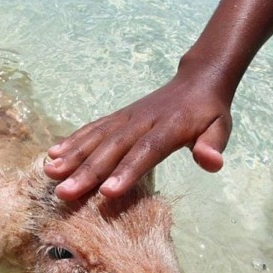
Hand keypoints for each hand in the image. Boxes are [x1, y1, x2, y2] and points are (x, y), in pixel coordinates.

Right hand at [44, 73, 232, 200]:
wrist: (196, 80)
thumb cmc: (208, 112)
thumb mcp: (221, 127)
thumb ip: (213, 145)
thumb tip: (212, 163)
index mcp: (169, 127)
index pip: (145, 151)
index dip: (126, 171)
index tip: (106, 192)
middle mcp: (141, 121)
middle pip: (111, 148)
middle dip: (87, 172)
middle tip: (65, 193)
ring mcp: (125, 117)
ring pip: (95, 137)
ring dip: (72, 156)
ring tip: (51, 173)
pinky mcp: (116, 117)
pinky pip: (91, 128)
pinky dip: (72, 140)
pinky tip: (53, 153)